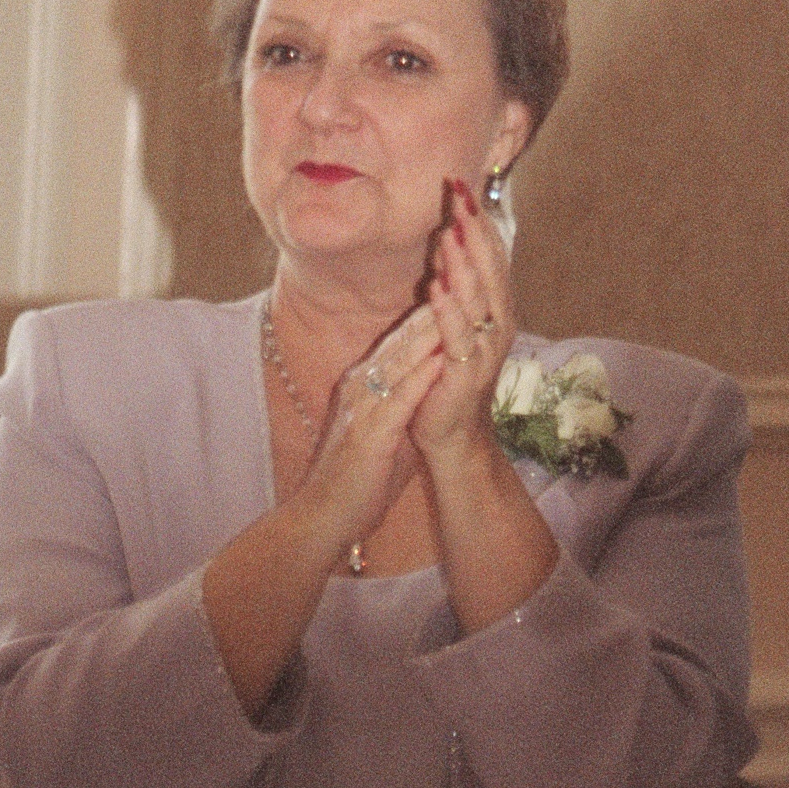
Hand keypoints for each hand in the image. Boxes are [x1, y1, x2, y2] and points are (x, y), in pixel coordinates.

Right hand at [298, 305, 445, 560]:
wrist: (323, 516)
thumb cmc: (358, 478)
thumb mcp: (385, 428)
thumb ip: (405, 401)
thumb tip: (430, 380)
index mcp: (365, 382)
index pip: (403, 337)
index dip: (432, 308)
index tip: (461, 281)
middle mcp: (362, 384)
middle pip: (403, 336)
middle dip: (435, 304)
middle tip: (465, 271)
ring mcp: (363, 406)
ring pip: (401, 358)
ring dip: (430, 330)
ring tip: (460, 302)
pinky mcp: (369, 433)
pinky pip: (398, 398)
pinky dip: (420, 376)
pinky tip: (440, 358)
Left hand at [410, 177, 513, 469]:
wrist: (454, 439)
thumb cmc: (450, 381)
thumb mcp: (456, 327)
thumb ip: (457, 290)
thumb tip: (447, 243)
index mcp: (497, 311)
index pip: (490, 257)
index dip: (477, 222)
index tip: (461, 184)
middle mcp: (498, 326)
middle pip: (489, 269)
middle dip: (473, 230)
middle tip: (458, 191)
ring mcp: (483, 350)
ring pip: (476, 298)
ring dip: (463, 263)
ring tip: (449, 230)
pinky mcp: (464, 374)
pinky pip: (456, 337)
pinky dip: (448, 311)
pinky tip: (437, 287)